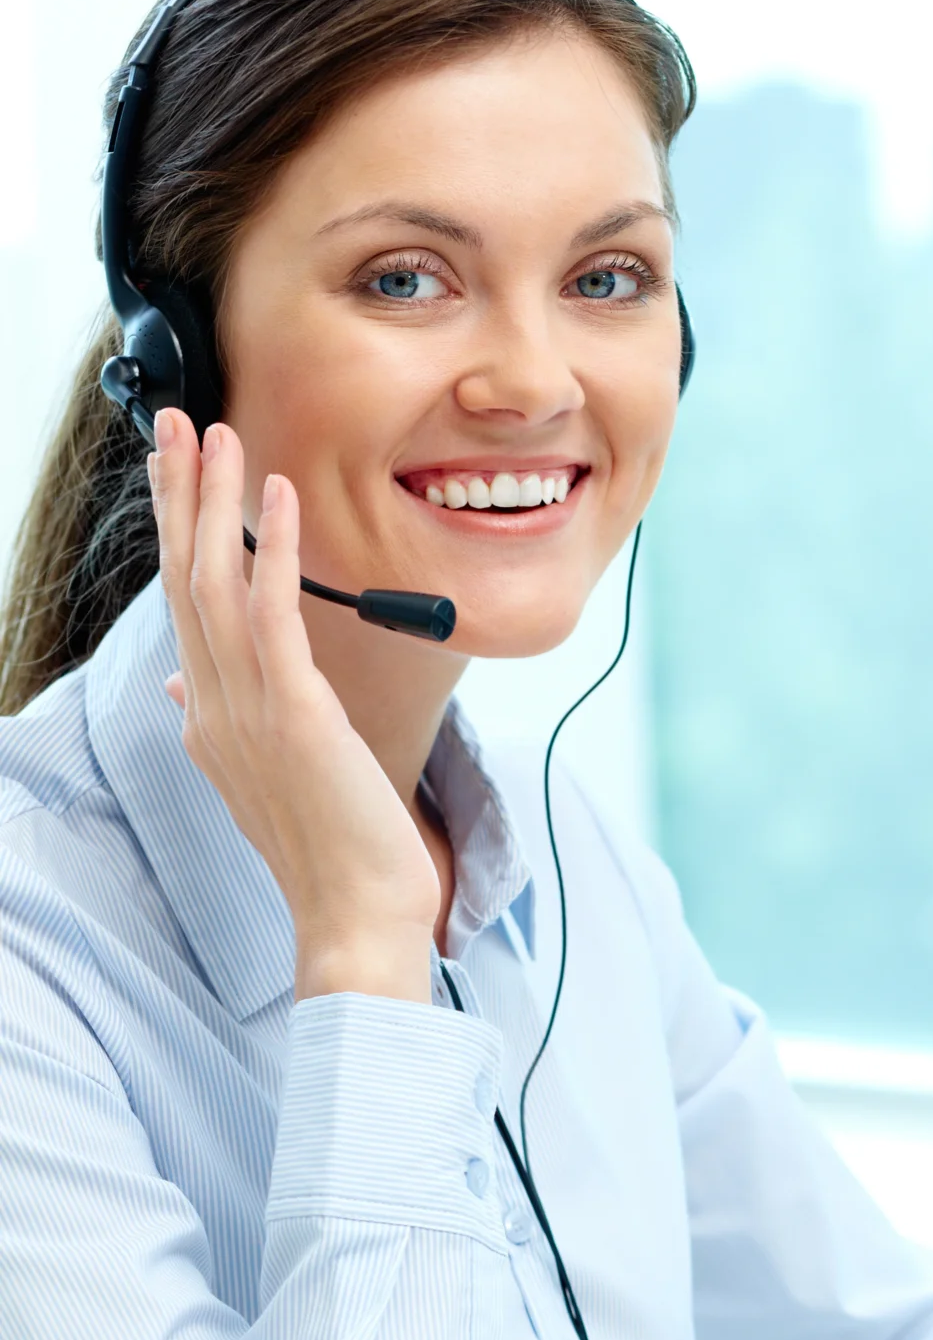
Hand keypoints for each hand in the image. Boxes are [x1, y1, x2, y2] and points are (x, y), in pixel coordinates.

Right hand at [151, 410, 438, 1001]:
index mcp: (206, 718)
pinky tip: (277, 496)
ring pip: (213, 584)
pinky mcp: (292, 712)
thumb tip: (179, 686)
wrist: (353, 914)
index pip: (182, 606)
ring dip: (213, 502)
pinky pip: (274, 613)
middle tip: (172, 425)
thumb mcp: (263, 776)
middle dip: (176, 496)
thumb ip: (221, 724)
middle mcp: (212, 707)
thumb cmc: (330, 851)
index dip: (175, 532)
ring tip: (215, 433)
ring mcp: (246, 709)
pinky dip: (273, 550)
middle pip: (182, 580)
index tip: (175, 474)